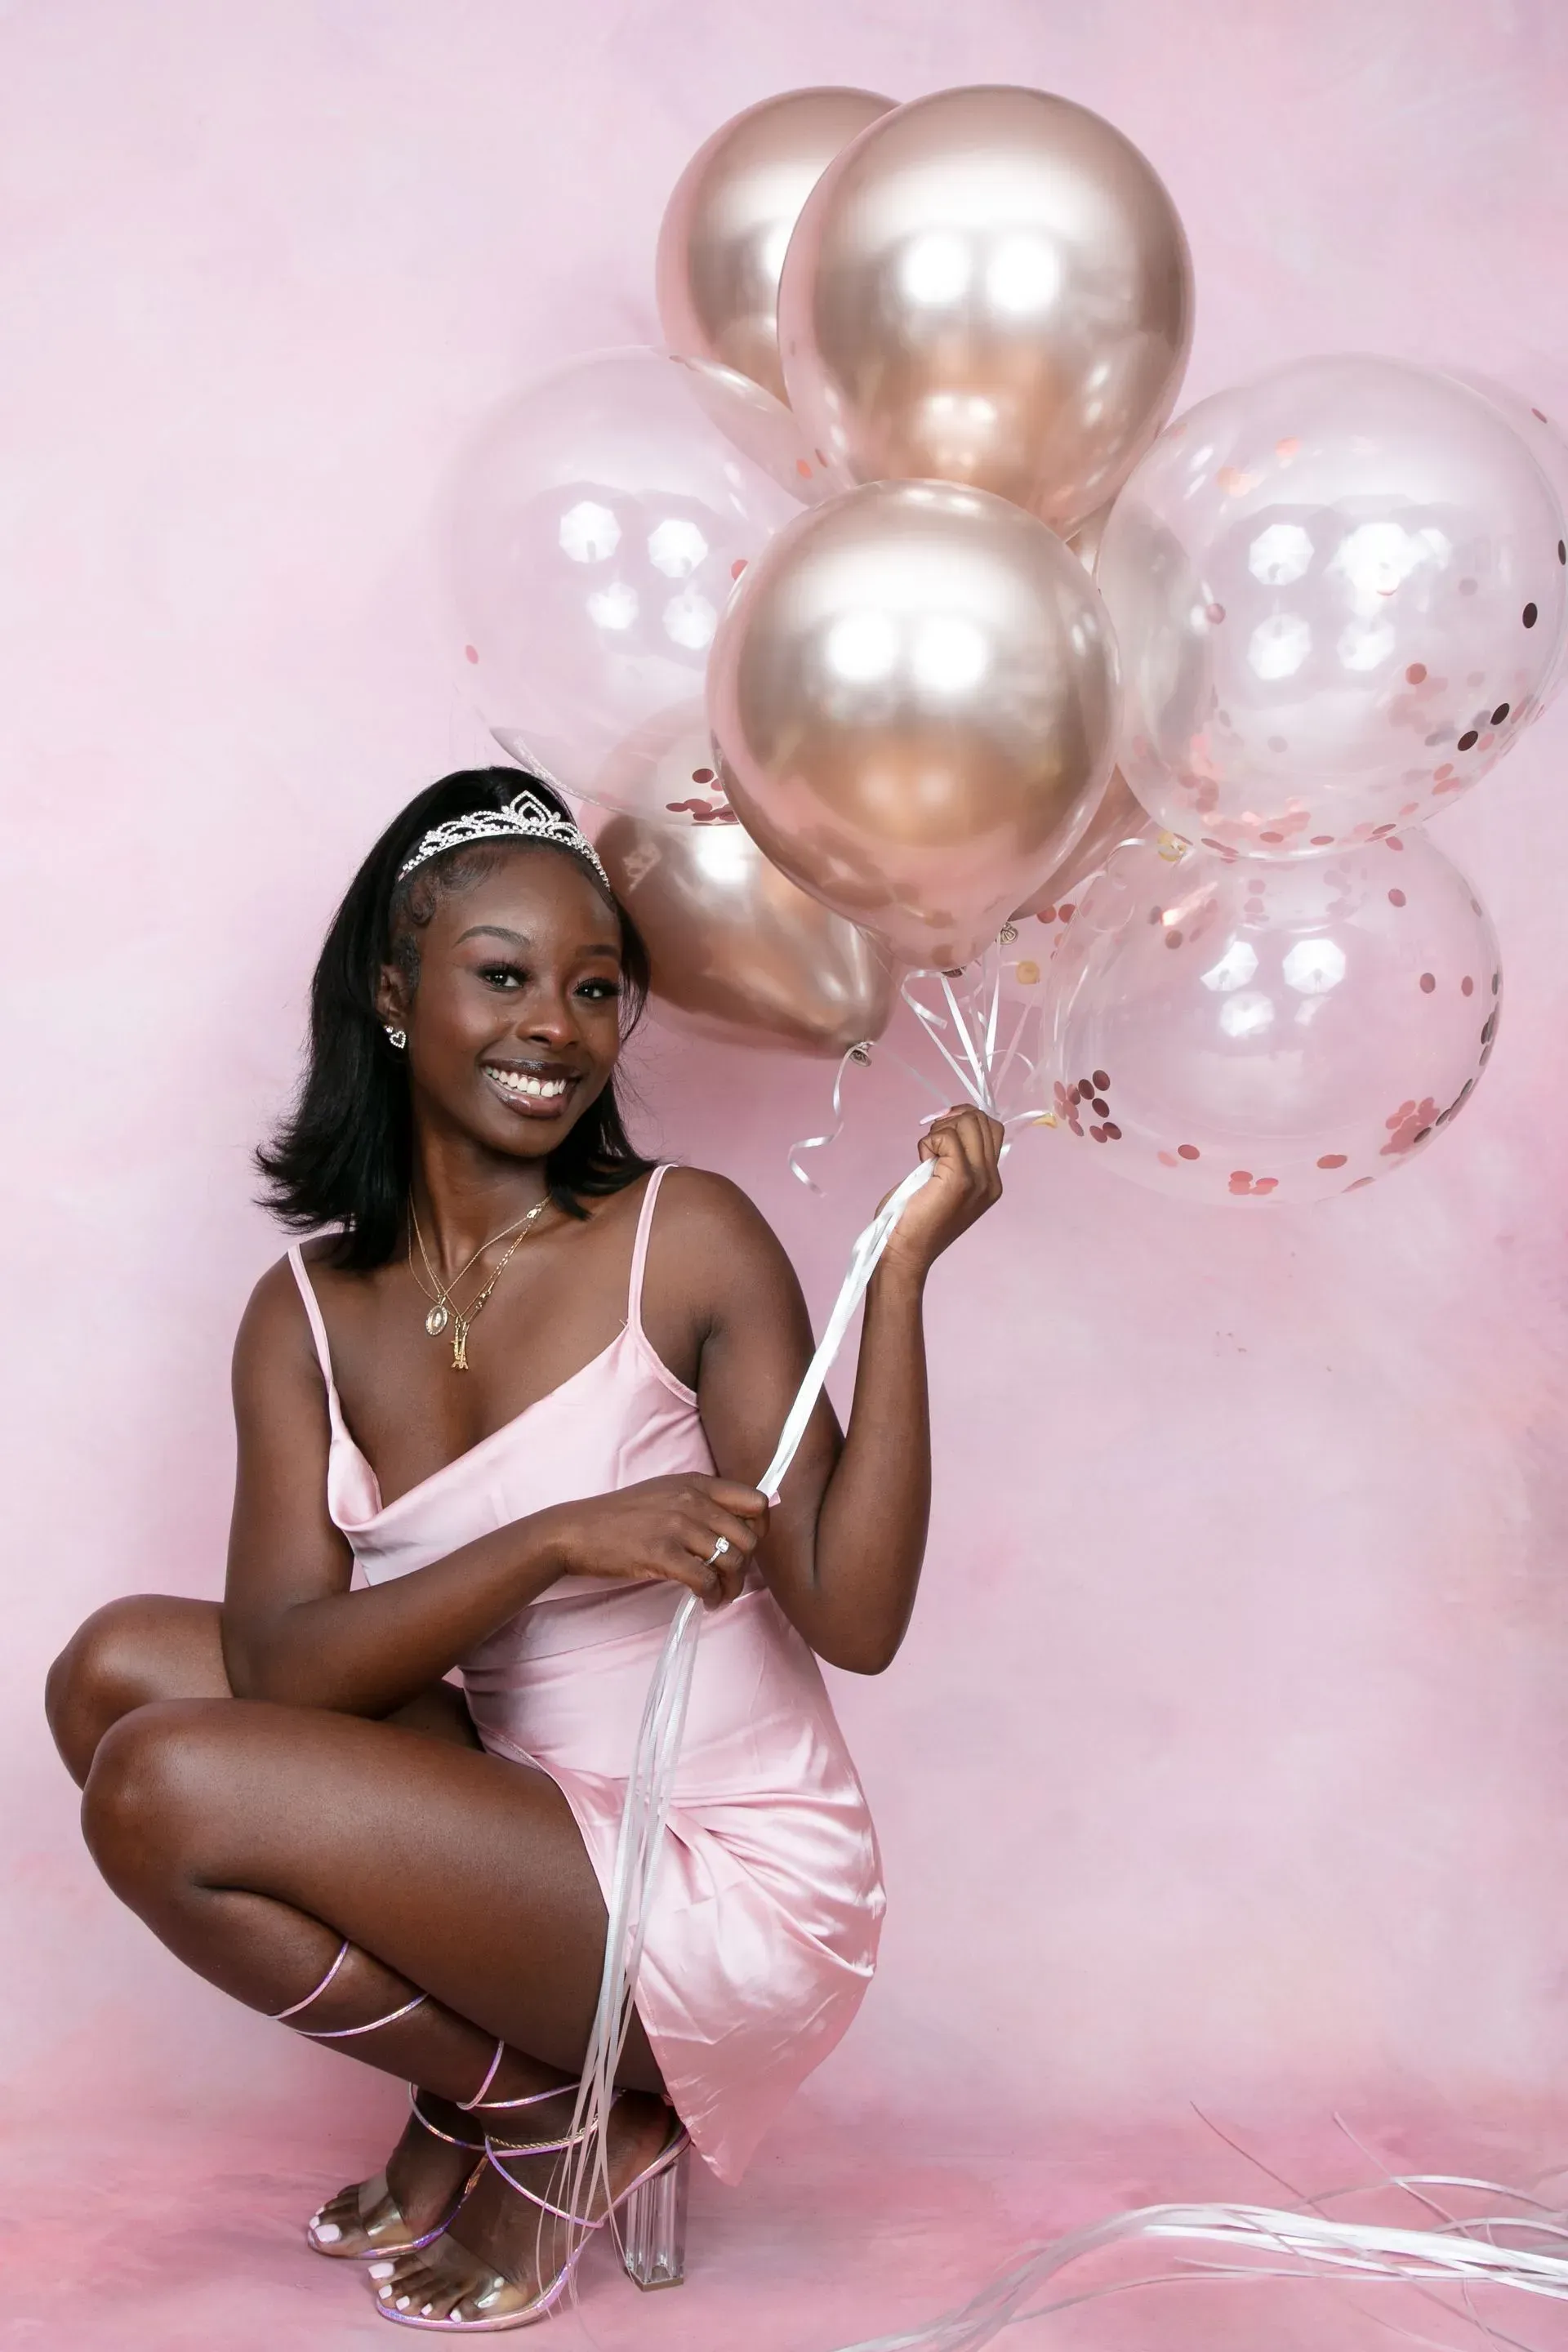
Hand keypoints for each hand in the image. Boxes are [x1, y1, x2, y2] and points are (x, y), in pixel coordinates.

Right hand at [542, 1475, 768, 1608]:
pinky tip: (706, 1602)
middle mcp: (692, 1499)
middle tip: (729, 1579)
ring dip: (732, 1586)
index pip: (756, 1502)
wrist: (576, 1531)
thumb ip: (701, 1501)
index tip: (746, 1548)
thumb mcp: (666, 1492)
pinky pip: (706, 1580)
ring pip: (731, 1562)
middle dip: (745, 1565)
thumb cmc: (621, 1516)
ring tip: (719, 1596)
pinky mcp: (662, 1553)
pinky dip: (712, 1597)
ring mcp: (677, 1525)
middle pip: (749, 1538)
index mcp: (697, 1482)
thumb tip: (740, 1524)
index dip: (759, 1530)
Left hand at [877, 1105, 1004, 1283]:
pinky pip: (947, 1138)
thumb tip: (953, 1123)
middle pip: (983, 1121)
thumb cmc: (917, 1219)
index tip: (942, 1129)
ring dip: (940, 1131)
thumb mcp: (946, 1184)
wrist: (906, 1251)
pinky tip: (922, 1162)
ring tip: (928, 1156)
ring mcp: (979, 1180)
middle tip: (931, 1142)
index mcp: (992, 1181)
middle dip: (953, 1120)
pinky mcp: (960, 1179)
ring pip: (968, 1123)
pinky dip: (929, 1142)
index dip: (967, 1118)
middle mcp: (992, 1180)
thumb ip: (958, 1159)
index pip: (993, 1129)